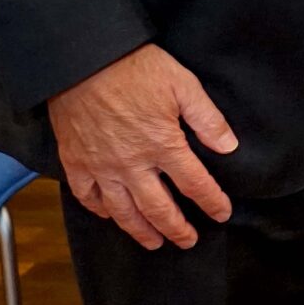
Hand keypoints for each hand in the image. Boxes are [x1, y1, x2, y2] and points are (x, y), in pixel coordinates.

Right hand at [50, 44, 237, 250]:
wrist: (82, 61)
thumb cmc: (135, 68)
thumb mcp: (183, 85)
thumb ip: (207, 119)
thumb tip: (228, 146)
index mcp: (163, 145)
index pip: (195, 184)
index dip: (211, 202)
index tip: (222, 213)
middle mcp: (132, 165)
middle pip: (159, 208)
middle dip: (177, 229)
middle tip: (188, 241)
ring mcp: (101, 167)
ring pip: (123, 211)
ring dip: (141, 231)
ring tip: (155, 243)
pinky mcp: (75, 162)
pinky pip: (87, 197)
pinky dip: (100, 211)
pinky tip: (110, 216)